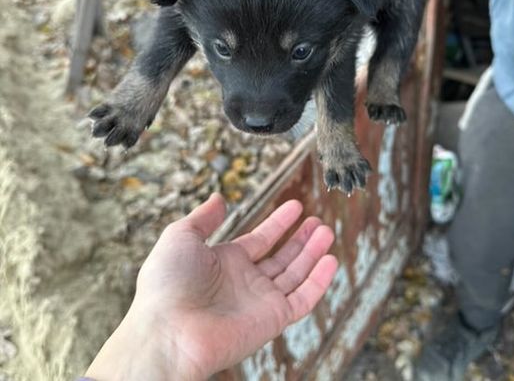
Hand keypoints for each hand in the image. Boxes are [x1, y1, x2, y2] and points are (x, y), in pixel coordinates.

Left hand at [85, 193, 337, 380]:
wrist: (168, 331)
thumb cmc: (167, 284)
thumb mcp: (181, 237)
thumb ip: (203, 217)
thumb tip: (219, 198)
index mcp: (225, 262)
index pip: (260, 240)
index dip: (279, 223)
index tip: (296, 206)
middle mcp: (245, 282)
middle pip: (282, 258)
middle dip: (301, 239)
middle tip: (318, 222)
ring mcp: (260, 301)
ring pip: (296, 275)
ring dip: (313, 254)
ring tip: (327, 232)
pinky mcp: (272, 319)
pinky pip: (303, 299)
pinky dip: (319, 282)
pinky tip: (330, 260)